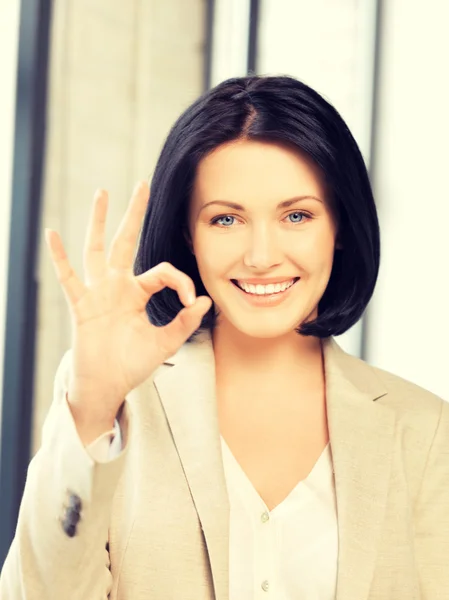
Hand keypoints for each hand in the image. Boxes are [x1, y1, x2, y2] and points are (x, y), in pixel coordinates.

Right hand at [45, 181, 210, 428]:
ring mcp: (98, 292)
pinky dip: (59, 257)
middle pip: (126, 242)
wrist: (109, 385)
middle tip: (143, 185)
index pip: (163, 272)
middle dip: (134, 215)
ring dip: (99, 222)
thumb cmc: (133, 364)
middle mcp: (117, 286)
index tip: (192, 301)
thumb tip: (206, 300)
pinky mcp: (81, 305)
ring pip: (97, 249)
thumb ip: (185, 322)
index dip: (181, 282)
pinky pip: (68, 277)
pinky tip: (52, 233)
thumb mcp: (165, 342)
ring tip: (102, 192)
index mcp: (138, 293)